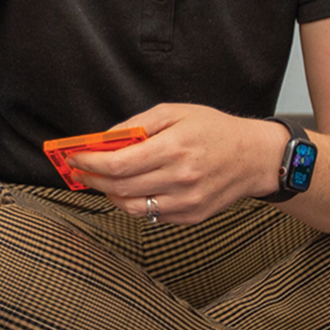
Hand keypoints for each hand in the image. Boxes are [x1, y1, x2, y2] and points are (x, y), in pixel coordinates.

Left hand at [69, 104, 279, 224]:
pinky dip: (134, 203)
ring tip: (102, 181)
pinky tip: (131, 189)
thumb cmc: (215, 130)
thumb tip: (106, 139)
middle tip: (79, 169)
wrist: (254, 157)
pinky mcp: (191, 216)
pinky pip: (152, 215)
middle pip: (120, 187)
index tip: (75, 156)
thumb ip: (138, 125)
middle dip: (93, 178)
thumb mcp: (176, 112)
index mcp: (175, 148)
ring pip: (132, 208)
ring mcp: (186, 202)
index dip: (90, 162)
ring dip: (109, 195)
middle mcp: (180, 179)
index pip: (119, 163)